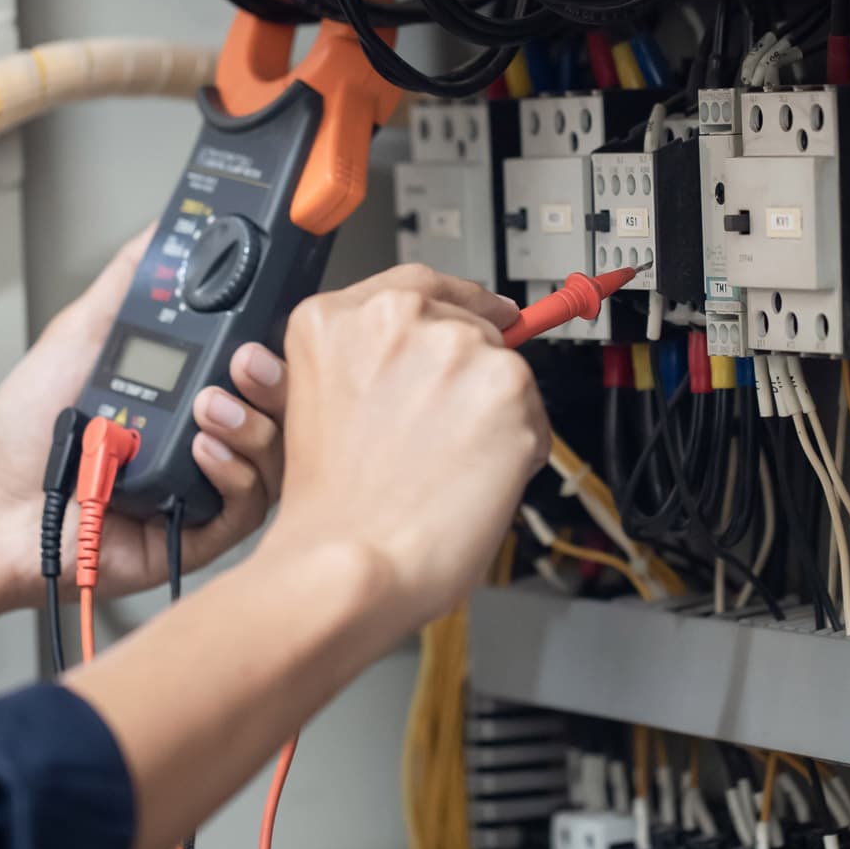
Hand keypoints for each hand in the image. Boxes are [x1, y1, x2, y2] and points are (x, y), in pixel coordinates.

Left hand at [0, 226, 287, 613]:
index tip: (266, 317)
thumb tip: (162, 228)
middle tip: (244, 360)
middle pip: (284, 408)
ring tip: (208, 407)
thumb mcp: (80, 335)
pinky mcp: (203, 533)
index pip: (262, 362)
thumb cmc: (28, 434)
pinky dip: (232, 473)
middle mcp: (209, 434)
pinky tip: (200, 452)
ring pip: (276, 455)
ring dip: (251, 425)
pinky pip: (248, 506)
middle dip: (276, 379)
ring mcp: (209, 484)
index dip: (277, 342)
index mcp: (192, 389)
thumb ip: (126, 283)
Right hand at [260, 264, 544, 628]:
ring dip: (492, 413)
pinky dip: (519, 448)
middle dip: (467, 375)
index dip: (457, 303)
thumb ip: (367, 363)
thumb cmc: (330, 511)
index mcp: (334, 320)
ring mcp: (455, 348)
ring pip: (502, 369)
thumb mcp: (316, 406)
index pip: (416, 285)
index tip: (484, 312)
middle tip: (445, 434)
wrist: (352, 563)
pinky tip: (475, 479)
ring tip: (448, 467)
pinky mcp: (507, 386)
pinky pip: (533, 413)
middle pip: (466, 324)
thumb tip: (427, 356)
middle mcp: (395, 319)